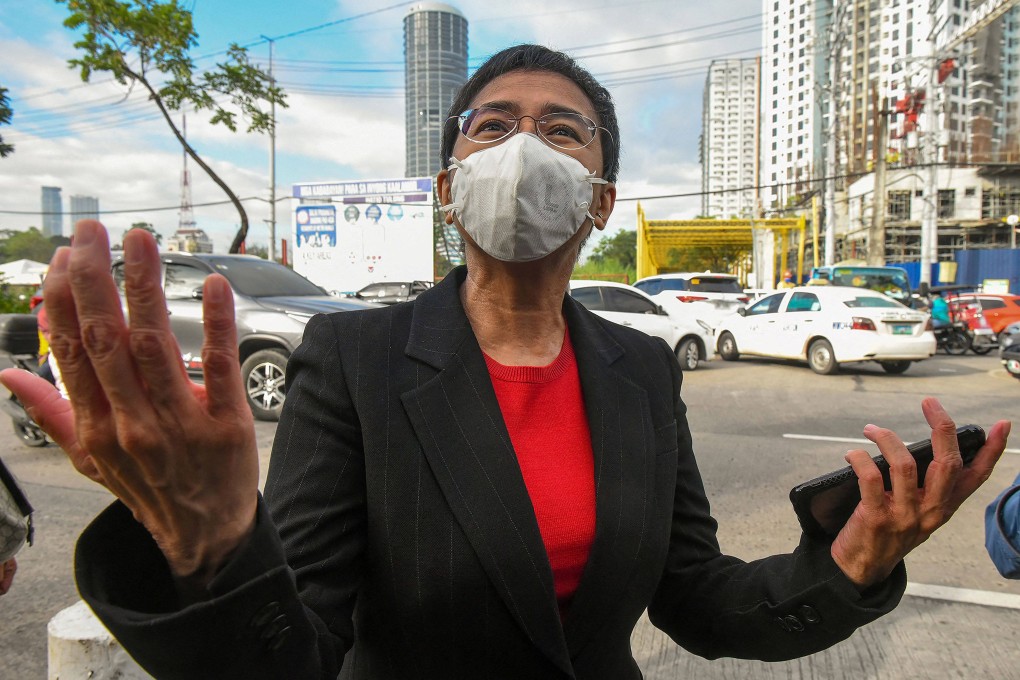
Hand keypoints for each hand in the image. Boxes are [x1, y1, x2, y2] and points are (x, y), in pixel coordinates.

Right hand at [0, 221, 258, 588]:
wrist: (205, 534)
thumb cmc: (147, 486)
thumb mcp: (90, 458)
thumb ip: (51, 412)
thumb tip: (7, 373)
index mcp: (97, 427)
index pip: (73, 354)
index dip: (64, 303)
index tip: (62, 258)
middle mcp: (133, 423)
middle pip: (108, 342)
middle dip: (96, 281)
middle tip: (90, 231)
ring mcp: (181, 423)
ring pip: (158, 347)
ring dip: (147, 289)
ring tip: (140, 241)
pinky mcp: (228, 424)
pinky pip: (221, 369)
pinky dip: (217, 325)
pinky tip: (212, 285)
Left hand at [831, 397, 1010, 588]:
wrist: (861, 568)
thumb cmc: (889, 531)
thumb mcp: (920, 513)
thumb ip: (928, 487)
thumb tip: (928, 446)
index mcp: (945, 507)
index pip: (977, 476)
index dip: (992, 450)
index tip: (1003, 425)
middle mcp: (931, 511)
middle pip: (947, 463)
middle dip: (942, 428)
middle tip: (929, 402)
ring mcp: (904, 515)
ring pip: (904, 465)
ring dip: (886, 438)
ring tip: (872, 429)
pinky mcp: (876, 517)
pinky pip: (870, 477)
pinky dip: (860, 458)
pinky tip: (852, 453)